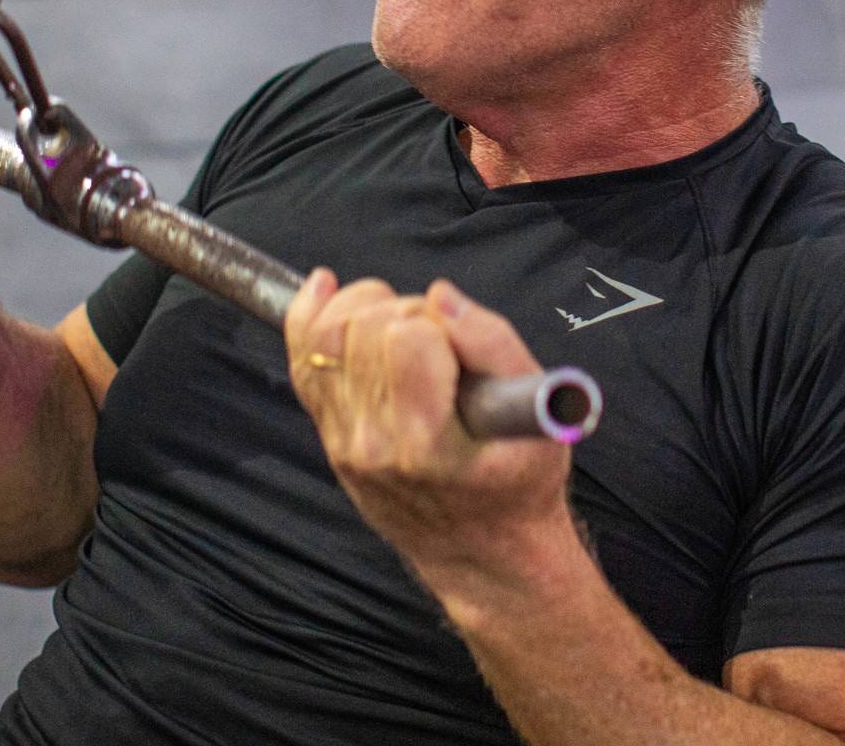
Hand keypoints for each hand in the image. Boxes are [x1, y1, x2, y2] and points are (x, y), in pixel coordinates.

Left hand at [285, 273, 575, 596]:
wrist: (483, 553)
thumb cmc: (518, 485)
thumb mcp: (543, 418)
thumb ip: (494, 346)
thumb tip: (442, 296)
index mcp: (428, 445)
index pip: (407, 338)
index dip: (439, 324)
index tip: (462, 348)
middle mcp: (373, 444)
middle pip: (363, 328)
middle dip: (405, 312)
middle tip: (440, 341)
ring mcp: (344, 441)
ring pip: (325, 335)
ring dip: (366, 311)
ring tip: (404, 329)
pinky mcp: (330, 435)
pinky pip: (301, 360)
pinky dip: (311, 316)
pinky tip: (328, 290)